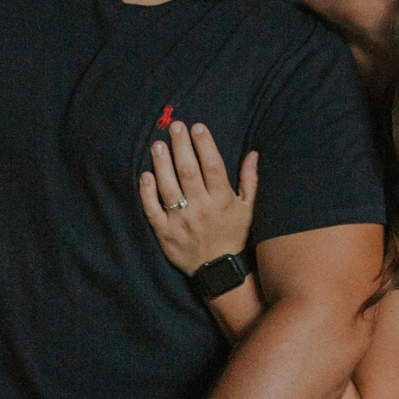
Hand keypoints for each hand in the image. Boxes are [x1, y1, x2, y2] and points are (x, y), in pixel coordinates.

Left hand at [139, 122, 257, 275]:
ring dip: (162, 163)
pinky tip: (145, 174)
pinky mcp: (165, 234)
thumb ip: (250, 180)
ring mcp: (181, 222)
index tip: (197, 127)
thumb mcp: (248, 209)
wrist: (219, 271)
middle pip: (188, 171)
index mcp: (223, 200)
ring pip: (168, 187)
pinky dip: (147, 192)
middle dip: (181, 145)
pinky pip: (153, 210)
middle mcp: (201, 209)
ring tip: (158, 144)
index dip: (204, 144)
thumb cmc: (234, 235)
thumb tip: (253, 154)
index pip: (212, 166)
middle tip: (175, 126)